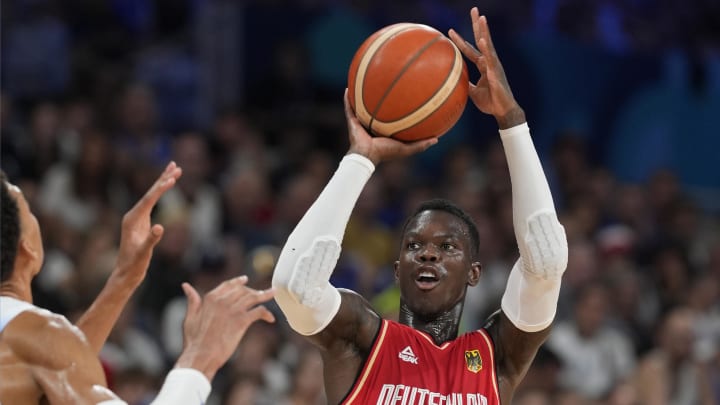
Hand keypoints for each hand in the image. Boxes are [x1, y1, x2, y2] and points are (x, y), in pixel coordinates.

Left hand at [113, 162, 182, 285]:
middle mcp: (133, 215)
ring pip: (152, 195)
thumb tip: (160, 227)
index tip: (172, 178)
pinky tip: (165, 187)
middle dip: (163, 178)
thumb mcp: (143, 254)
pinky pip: (153, 202)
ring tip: (174, 170)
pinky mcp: (142, 221)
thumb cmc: (134, 264)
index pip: (149, 199)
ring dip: (162, 182)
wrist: (126, 273)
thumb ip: (151, 240)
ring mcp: (137, 217)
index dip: (161, 188)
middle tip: (175, 164)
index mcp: (132, 219)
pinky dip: (161, 193)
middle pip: (150, 192)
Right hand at [176, 276, 274, 380]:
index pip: (228, 285)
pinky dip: (266, 313)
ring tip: (273, 293)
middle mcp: (223, 301)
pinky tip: (270, 319)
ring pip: (253, 297)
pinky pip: (259, 311)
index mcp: (210, 298)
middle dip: (252, 290)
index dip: (238, 282)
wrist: (201, 356)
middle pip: (243, 290)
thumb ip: (192, 300)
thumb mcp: (190, 317)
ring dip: (265, 295)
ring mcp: (233, 310)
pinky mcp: (242, 321)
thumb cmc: (194, 341)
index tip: (245, 280)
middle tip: (261, 292)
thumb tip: (186, 286)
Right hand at [344, 89, 437, 164]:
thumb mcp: (406, 149)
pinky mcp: (352, 121)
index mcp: (384, 129)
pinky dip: (347, 99)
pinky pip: (348, 108)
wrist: (367, 156)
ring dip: (361, 95)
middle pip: (375, 108)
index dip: (395, 107)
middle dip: (379, 97)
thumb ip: (421, 145)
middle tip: (385, 84)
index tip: (404, 96)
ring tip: (364, 81)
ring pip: (361, 105)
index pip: (390, 116)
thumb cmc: (386, 153)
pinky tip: (347, 88)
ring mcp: (361, 122)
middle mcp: (372, 124)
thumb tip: (436, 139)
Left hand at [448, 8, 525, 128]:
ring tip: (481, 18)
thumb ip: (466, 84)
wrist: (503, 111)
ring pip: (488, 45)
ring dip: (484, 31)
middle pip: (482, 39)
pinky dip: (486, 49)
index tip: (450, 30)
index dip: (460, 41)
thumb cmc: (490, 102)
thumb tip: (454, 82)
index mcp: (483, 66)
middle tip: (474, 9)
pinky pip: (491, 59)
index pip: (470, 50)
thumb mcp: (473, 93)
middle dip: (477, 24)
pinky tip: (483, 40)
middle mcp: (489, 62)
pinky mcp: (497, 72)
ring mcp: (494, 65)